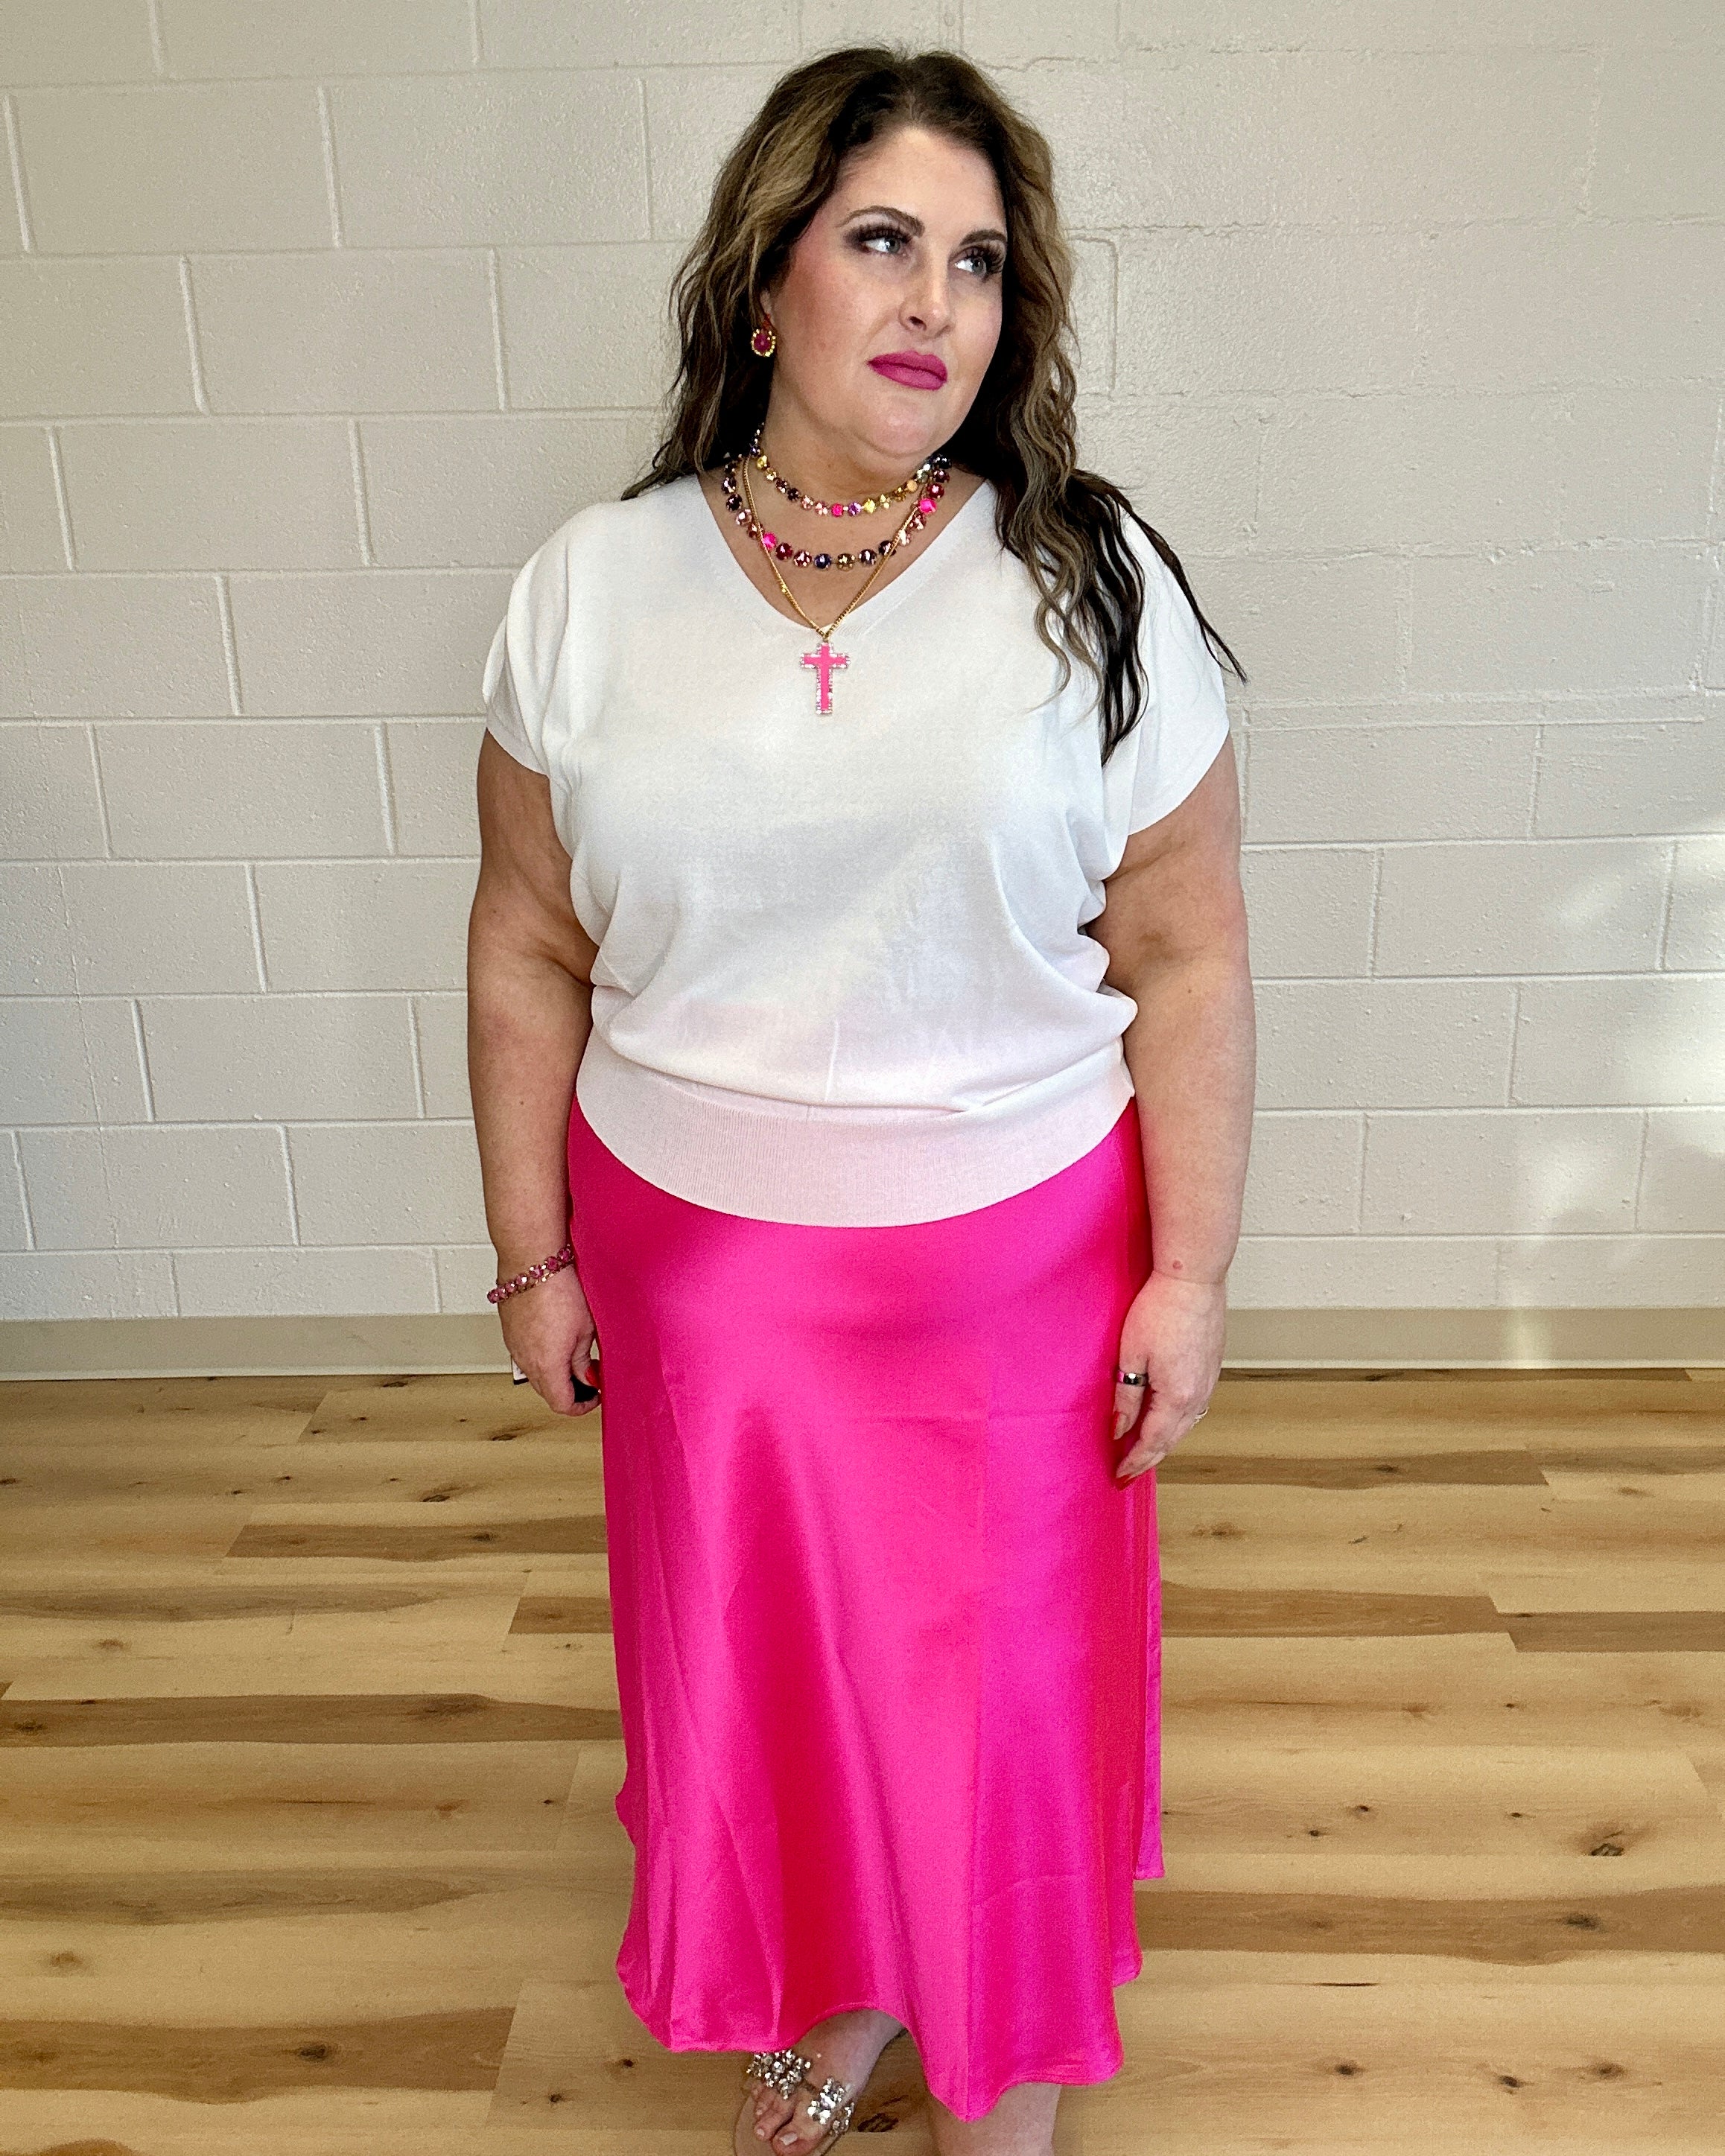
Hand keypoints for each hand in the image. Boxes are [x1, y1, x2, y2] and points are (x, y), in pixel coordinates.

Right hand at [501, 1268, 601, 1416]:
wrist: (532, 1259)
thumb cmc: (560, 1289)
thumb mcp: (586, 1329)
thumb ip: (584, 1360)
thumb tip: (587, 1376)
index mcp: (547, 1366)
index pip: (562, 1404)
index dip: (582, 1405)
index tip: (595, 1395)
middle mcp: (525, 1360)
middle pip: (547, 1391)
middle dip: (569, 1389)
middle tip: (590, 1374)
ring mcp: (513, 1345)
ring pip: (535, 1373)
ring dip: (554, 1372)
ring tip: (575, 1353)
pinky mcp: (509, 1330)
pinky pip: (525, 1353)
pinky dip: (541, 1355)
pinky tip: (556, 1337)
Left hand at [1111, 1270, 1223, 1481]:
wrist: (1193, 1279)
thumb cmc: (1160, 1309)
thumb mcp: (1131, 1355)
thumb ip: (1126, 1396)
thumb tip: (1119, 1428)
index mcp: (1177, 1396)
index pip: (1152, 1442)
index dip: (1134, 1461)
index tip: (1119, 1475)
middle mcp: (1198, 1395)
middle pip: (1171, 1439)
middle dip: (1148, 1458)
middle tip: (1128, 1472)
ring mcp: (1208, 1382)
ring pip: (1185, 1425)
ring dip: (1164, 1441)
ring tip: (1143, 1451)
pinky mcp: (1211, 1368)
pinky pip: (1194, 1407)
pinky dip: (1177, 1422)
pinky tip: (1165, 1419)